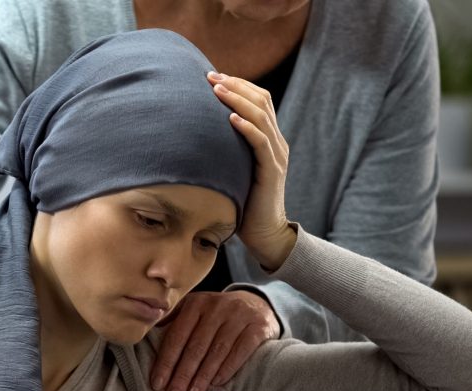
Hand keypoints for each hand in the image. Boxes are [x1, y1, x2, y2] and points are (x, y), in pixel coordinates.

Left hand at [151, 290, 279, 390]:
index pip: (177, 336)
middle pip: (196, 346)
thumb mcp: (195, 309)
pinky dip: (228, 368)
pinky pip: (241, 350)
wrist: (256, 302)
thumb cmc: (217, 313)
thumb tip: (147, 336)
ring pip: (217, 350)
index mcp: (195, 303)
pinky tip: (217, 382)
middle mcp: (216, 307)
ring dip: (203, 376)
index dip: (166, 361)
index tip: (157, 384)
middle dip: (182, 374)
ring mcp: (239, 315)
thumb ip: (174, 320)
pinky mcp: (258, 326)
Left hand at [208, 72, 296, 269]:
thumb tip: (194, 135)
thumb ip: (226, 150)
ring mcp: (276, 155)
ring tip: (218, 89)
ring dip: (238, 100)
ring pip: (261, 117)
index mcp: (269, 139)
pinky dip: (247, 128)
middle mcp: (276, 142)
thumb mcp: (233, 169)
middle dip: (236, 85)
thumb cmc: (243, 202)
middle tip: (210, 76)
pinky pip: (261, 143)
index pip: (259, 100)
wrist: (264, 233)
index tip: (214, 76)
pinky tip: (230, 118)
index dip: (239, 85)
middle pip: (261, 101)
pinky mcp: (272, 171)